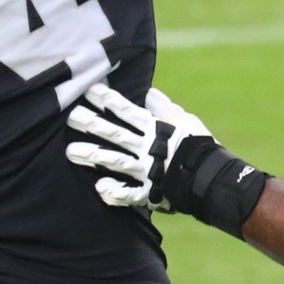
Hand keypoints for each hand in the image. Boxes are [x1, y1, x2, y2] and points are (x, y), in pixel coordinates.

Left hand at [66, 83, 211, 210]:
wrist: (213, 176)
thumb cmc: (200, 144)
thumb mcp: (185, 120)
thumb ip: (164, 109)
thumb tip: (149, 92)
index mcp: (156, 129)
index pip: (127, 111)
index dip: (108, 100)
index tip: (88, 90)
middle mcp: (146, 147)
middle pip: (115, 133)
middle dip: (92, 125)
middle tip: (71, 117)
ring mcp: (146, 170)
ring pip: (115, 161)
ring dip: (92, 156)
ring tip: (70, 152)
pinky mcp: (150, 192)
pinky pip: (129, 194)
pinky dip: (114, 192)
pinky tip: (99, 187)